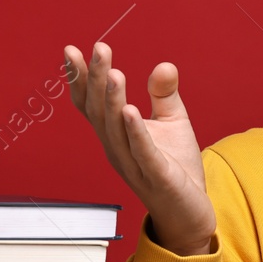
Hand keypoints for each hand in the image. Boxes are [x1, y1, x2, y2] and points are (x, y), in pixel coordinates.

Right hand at [63, 42, 215, 255]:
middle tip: (99, 48)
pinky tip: (131, 110)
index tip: (72, 50)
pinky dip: (135, 131)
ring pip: (116, 130)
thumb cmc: (176, 169)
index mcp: (115, 135)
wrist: (190, 214)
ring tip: (114, 72)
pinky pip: (142, 152)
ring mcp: (134, 165)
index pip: (91, 104)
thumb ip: (163, 94)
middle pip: (100, 111)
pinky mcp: (157, 177)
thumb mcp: (171, 123)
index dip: (81, 78)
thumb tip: (164, 65)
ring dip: (113, 100)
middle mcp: (116, 149)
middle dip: (98, 79)